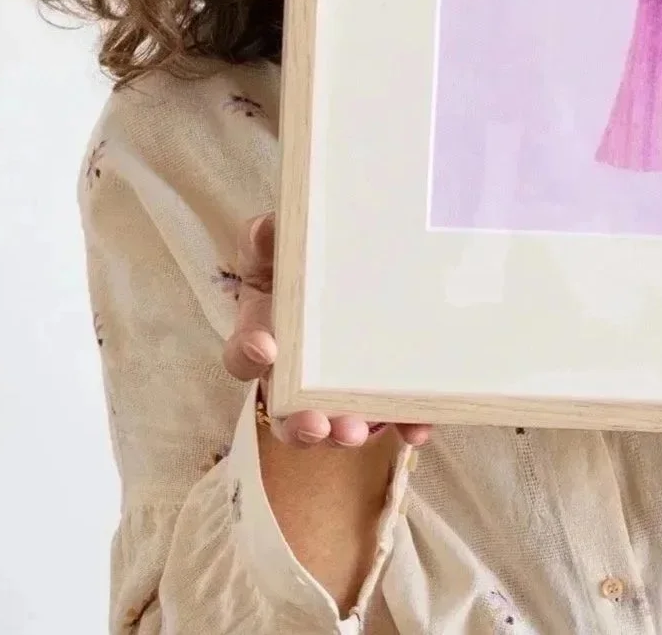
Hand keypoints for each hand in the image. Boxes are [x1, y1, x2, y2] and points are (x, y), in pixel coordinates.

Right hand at [222, 213, 431, 448]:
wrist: (354, 259)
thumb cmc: (303, 258)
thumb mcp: (279, 244)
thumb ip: (267, 238)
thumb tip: (268, 228)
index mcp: (264, 333)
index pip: (244, 355)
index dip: (249, 356)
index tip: (267, 350)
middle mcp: (294, 373)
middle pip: (286, 410)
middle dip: (299, 424)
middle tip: (316, 424)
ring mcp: (336, 388)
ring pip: (333, 423)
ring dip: (343, 432)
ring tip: (357, 432)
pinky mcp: (378, 392)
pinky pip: (390, 415)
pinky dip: (403, 423)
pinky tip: (417, 426)